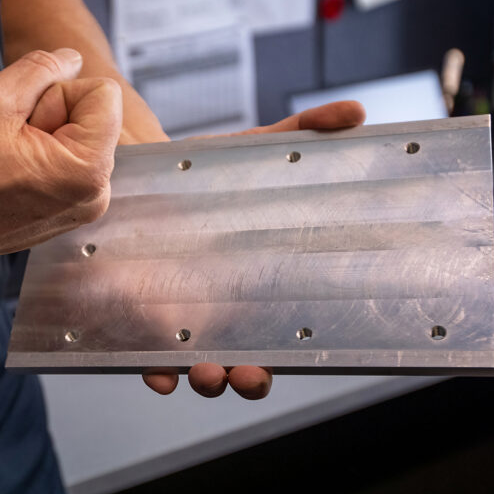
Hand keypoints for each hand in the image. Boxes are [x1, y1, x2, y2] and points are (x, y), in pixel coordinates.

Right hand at [0, 49, 122, 273]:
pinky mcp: (66, 214)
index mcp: (88, 171)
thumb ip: (41, 70)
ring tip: (5, 157)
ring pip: (78, 139)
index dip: (58, 94)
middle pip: (94, 118)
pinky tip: (8, 172)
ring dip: (45, 137)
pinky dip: (41, 159)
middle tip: (8, 140)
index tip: (23, 120)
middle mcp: (95, 196)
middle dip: (53, 117)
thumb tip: (70, 59)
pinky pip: (67, 164)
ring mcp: (82, 209)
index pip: (103, 94)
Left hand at [143, 100, 366, 398]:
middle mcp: (221, 309)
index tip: (297, 359)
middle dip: (248, 378)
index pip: (282, 334)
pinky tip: (158, 373)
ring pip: (197, 366)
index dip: (291, 353)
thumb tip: (355, 113)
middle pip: (242, 362)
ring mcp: (179, 316)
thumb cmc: (209, 173)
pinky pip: (147, 354)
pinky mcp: (138, 314)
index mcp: (257, 285)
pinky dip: (153, 369)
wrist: (143, 172)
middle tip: (249, 375)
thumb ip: (305, 130)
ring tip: (206, 374)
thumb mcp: (258, 148)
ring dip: (206, 380)